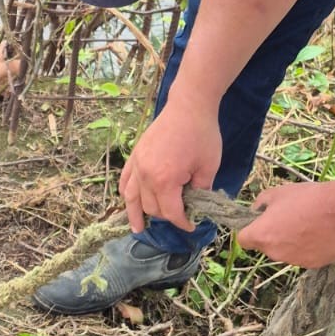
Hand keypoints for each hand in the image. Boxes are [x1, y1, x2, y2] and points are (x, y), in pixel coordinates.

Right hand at [120, 101, 221, 232]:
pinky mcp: (135, 157)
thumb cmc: (202, 135)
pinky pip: (125, 181)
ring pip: (132, 198)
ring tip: (137, 228)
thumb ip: (200, 190)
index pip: (171, 212)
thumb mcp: (209, 166)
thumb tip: (195, 205)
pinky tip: (129, 202)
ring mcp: (137, 166)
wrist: (188, 107)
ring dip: (135, 214)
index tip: (192, 226)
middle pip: (151, 208)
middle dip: (166, 216)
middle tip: (180, 214)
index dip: (182, 222)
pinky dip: (126, 194)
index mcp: (165, 180)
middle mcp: (146, 176)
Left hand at [237, 180, 334, 267]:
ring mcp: (293, 261)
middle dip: (274, 235)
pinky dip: (310, 248)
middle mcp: (273, 253)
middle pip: (267, 246)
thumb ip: (260, 202)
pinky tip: (322, 233)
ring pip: (287, 251)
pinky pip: (305, 256)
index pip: (243, 240)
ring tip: (310, 224)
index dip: (250, 230)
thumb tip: (256, 209)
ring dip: (292, 242)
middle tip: (291, 218)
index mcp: (261, 235)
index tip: (261, 222)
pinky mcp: (312, 265)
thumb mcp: (278, 192)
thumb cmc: (308, 198)